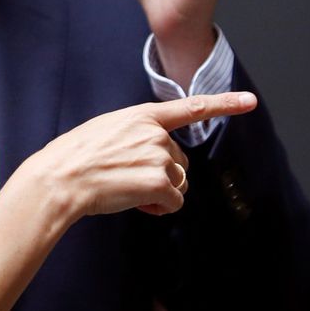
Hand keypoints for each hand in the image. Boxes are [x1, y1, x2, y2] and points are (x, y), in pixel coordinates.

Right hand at [10, 92, 257, 219]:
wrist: (59, 179)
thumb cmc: (74, 158)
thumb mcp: (106, 131)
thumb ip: (135, 134)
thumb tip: (155, 158)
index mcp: (142, 116)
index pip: (191, 107)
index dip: (225, 103)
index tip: (250, 101)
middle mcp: (156, 133)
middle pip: (180, 162)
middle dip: (162, 176)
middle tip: (128, 181)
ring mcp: (159, 156)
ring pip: (178, 184)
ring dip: (159, 194)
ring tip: (126, 191)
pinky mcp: (159, 182)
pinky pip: (174, 203)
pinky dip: (158, 209)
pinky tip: (135, 203)